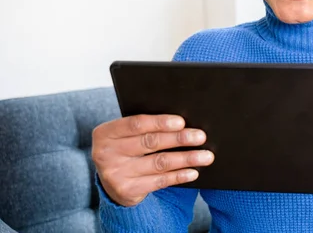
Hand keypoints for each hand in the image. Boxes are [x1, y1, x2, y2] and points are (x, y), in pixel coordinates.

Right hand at [92, 114, 213, 206]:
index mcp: (106, 133)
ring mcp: (115, 174)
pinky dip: (179, 175)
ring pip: (159, 163)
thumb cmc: (127, 148)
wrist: (111, 179)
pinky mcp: (126, 191)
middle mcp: (106, 154)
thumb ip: (145, 127)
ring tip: (206, 156)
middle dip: (179, 139)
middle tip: (201, 137)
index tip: (181, 122)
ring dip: (186, 158)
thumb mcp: (126, 135)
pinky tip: (193, 171)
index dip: (160, 122)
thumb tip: (182, 123)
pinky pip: (159, 181)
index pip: (136, 124)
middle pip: (150, 143)